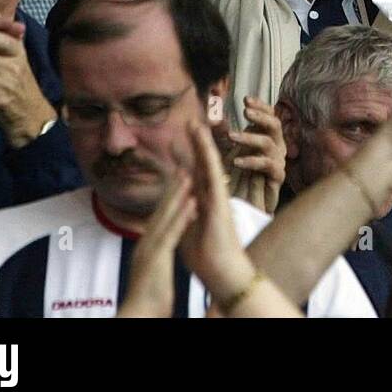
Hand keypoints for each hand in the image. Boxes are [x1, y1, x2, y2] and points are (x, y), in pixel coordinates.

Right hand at [116, 172, 194, 317]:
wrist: (137, 315)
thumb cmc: (148, 299)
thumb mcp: (153, 271)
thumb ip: (156, 256)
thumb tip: (160, 249)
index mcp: (148, 246)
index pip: (159, 217)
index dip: (169, 198)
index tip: (179, 181)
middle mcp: (146, 243)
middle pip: (161, 211)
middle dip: (173, 189)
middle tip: (184, 168)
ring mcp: (150, 249)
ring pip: (165, 216)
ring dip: (178, 195)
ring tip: (189, 174)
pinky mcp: (157, 257)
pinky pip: (172, 233)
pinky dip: (182, 216)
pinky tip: (192, 201)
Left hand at [180, 120, 254, 306]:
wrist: (220, 270)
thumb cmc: (205, 255)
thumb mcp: (184, 229)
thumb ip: (180, 214)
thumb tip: (170, 207)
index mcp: (201, 201)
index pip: (191, 173)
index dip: (184, 156)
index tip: (174, 141)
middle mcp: (210, 194)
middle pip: (201, 162)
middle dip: (194, 142)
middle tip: (188, 122)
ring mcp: (216, 195)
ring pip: (209, 163)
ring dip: (202, 142)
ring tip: (196, 123)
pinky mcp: (220, 198)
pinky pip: (214, 172)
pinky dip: (208, 154)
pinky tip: (204, 141)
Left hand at [226, 97, 284, 213]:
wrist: (242, 204)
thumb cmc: (236, 177)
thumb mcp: (225, 150)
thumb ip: (221, 132)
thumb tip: (214, 112)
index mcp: (266, 136)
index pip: (269, 115)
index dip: (260, 106)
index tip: (246, 99)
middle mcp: (275, 146)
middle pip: (275, 124)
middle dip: (260, 116)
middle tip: (245, 112)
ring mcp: (278, 161)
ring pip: (270, 142)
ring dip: (250, 137)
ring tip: (231, 136)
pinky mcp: (277, 178)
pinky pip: (268, 165)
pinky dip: (252, 161)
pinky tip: (236, 161)